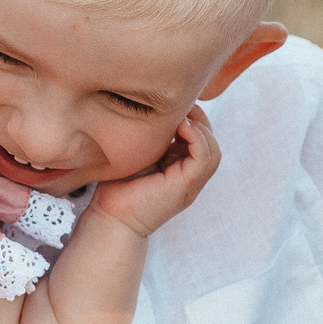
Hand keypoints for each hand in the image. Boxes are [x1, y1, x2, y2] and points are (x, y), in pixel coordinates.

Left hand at [88, 103, 222, 237]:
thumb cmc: (115, 188)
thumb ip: (148, 137)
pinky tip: (181, 126)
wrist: (110, 218)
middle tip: (178, 106)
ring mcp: (190, 184)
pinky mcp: (187, 186)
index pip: (199, 137)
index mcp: (179, 168)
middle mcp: (188, 176)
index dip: (191, 117)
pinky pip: (205, 158)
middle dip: (198, 119)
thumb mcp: (136, 155)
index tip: (170, 105)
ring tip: (181, 116)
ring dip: (200, 127)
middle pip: (209, 141)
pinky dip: (197, 138)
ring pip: (212, 149)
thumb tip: (148, 109)